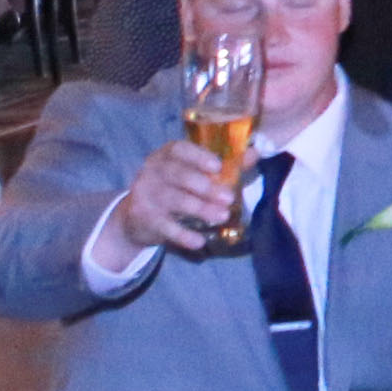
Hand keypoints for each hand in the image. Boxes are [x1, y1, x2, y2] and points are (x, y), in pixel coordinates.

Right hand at [119, 129, 241, 256]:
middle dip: (205, 186)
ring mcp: (145, 195)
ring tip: (222, 216)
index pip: (177, 149)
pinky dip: (183, 235)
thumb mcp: (193, 174)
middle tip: (229, 198)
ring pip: (174, 200)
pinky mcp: (144, 218)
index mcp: (165, 156)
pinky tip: (200, 241)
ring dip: (200, 209)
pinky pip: (166, 227)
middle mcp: (151, 172)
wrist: (136, 218)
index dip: (197, 156)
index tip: (218, 166)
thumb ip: (224, 166)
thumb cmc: (174, 189)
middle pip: (177, 175)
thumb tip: (254, 153)